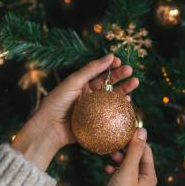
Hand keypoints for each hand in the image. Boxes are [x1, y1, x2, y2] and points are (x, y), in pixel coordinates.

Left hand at [13, 54, 138, 170]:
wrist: (49, 129)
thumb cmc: (57, 103)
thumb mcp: (73, 82)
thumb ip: (91, 69)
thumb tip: (110, 56)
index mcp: (81, 84)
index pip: (99, 72)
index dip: (110, 66)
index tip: (120, 61)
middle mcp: (88, 95)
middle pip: (108, 83)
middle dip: (120, 76)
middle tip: (131, 71)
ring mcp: (93, 108)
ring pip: (112, 97)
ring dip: (124, 90)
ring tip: (135, 83)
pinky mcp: (97, 121)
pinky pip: (112, 113)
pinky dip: (121, 107)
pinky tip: (128, 102)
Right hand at [85, 128, 156, 185]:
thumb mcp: (127, 170)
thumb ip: (135, 150)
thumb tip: (143, 130)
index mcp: (150, 176)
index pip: (145, 149)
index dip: (135, 139)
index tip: (122, 130)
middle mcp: (144, 181)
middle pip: (137, 157)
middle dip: (126, 148)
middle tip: (113, 142)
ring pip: (128, 165)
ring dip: (119, 158)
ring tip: (109, 154)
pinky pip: (121, 175)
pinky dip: (115, 169)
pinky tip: (106, 168)